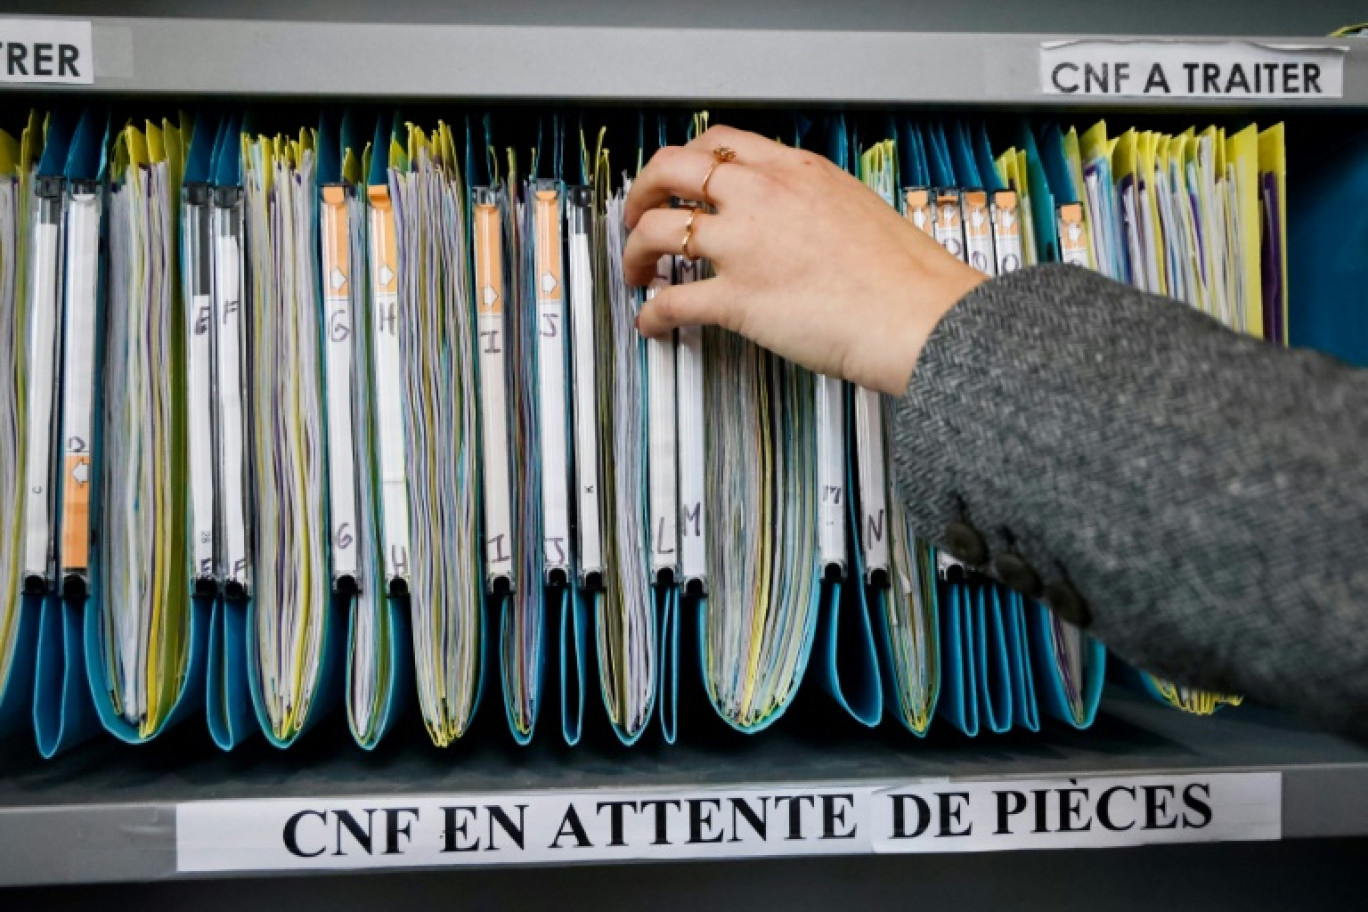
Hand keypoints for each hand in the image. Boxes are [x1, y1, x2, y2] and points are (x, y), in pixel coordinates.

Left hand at [623, 125, 986, 395]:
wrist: (919, 314)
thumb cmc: (903, 274)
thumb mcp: (855, 206)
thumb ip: (811, 201)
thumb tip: (792, 216)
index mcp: (793, 171)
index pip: (717, 144)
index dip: (684, 162)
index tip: (676, 180)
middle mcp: (760, 198)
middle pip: (670, 171)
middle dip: (640, 193)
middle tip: (635, 215)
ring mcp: (744, 246)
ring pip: (656, 231)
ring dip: (633, 252)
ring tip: (635, 271)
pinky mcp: (737, 299)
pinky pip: (671, 302)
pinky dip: (650, 314)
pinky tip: (650, 324)